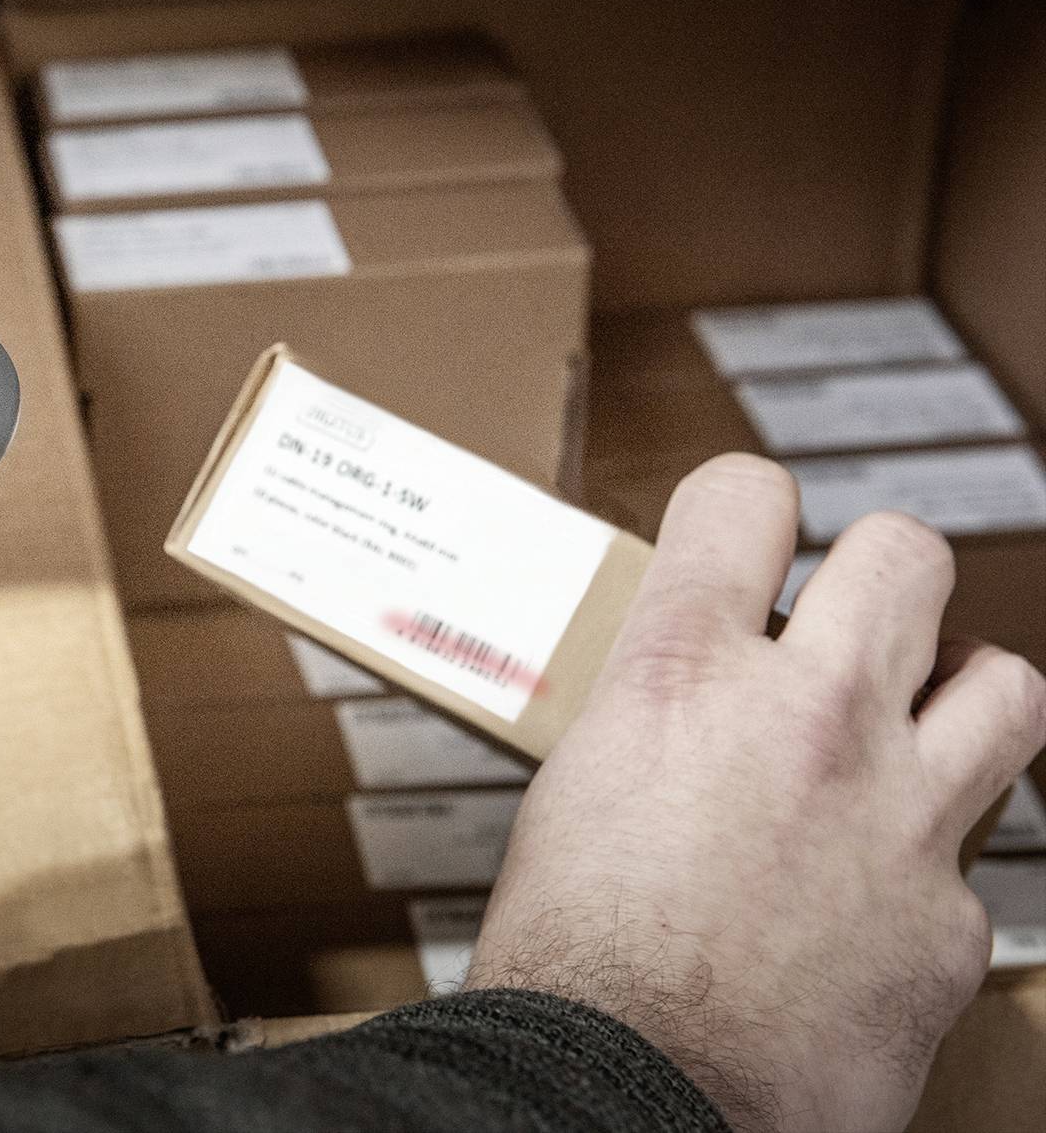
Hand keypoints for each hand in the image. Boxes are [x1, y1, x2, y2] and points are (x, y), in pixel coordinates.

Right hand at [467, 454, 1045, 1130]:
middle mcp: (805, 720)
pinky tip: (872, 903)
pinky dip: (930, 870)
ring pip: (1007, 687)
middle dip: (882, 576)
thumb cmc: (569, 965)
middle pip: (908, 557)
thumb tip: (694, 703)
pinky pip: (973, 863)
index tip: (749, 533)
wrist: (621, 1102)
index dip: (747, 508)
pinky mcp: (947, 924)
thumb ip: (657, 721)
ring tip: (914, 733)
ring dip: (960, 697)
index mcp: (681, 676)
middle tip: (852, 623)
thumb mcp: (577, 792)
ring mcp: (898, 818)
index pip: (746, 499)